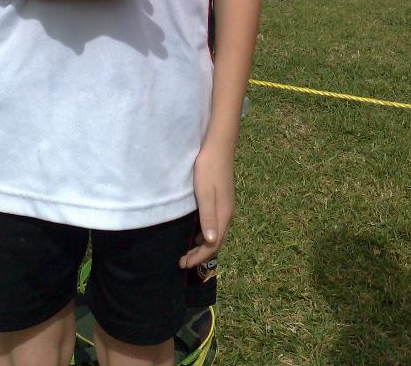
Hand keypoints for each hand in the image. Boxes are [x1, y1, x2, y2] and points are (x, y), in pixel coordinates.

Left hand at [179, 145, 234, 268]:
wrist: (219, 146)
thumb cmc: (208, 168)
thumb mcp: (205, 193)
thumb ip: (208, 217)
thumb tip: (211, 242)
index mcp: (223, 214)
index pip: (213, 245)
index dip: (199, 257)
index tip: (183, 264)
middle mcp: (228, 213)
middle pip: (217, 242)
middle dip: (201, 254)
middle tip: (183, 261)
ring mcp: (227, 206)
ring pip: (217, 233)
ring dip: (204, 245)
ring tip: (189, 250)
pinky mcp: (223, 199)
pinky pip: (217, 224)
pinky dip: (207, 233)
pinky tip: (199, 231)